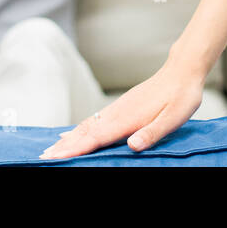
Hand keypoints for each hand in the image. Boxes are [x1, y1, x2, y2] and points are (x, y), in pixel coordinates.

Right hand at [38, 57, 205, 159]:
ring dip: (69, 138)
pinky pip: (94, 120)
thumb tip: (133, 145)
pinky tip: (74, 133)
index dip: (75, 148)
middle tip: (44, 156)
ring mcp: (118, 108)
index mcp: (127, 119)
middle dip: (65, 145)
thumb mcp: (173, 118)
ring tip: (52, 148)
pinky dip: (79, 129)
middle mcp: (118, 113)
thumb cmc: (181, 97)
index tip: (56, 156)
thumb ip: (152, 133)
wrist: (181, 71)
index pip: (96, 137)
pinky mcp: (121, 106)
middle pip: (85, 131)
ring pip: (87, 125)